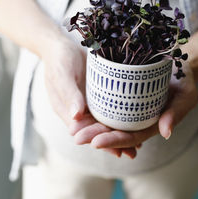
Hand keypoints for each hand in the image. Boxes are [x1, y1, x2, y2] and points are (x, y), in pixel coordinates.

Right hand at [41, 39, 137, 157]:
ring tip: (138, 145)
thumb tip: (76, 116)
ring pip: (106, 122)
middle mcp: (80, 112)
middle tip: (133, 153)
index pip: (85, 132)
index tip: (116, 151)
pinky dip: (121, 116)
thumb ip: (70, 94)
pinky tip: (137, 121)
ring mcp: (90, 103)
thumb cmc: (59, 60)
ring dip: (119, 133)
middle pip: (98, 130)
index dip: (100, 141)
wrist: (62, 45)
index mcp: (68, 112)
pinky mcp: (100, 93)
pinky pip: (111, 107)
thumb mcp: (62, 75)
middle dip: (114, 142)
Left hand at [73, 61, 197, 149]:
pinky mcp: (119, 90)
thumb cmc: (184, 79)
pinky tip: (77, 109)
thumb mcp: (186, 95)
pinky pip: (104, 100)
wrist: (175, 59)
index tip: (97, 142)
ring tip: (72, 127)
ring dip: (89, 125)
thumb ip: (177, 112)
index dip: (114, 141)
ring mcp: (126, 105)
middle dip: (95, 135)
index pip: (131, 136)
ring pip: (105, 118)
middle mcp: (135, 117)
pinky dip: (91, 107)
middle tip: (77, 137)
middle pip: (114, 130)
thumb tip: (165, 132)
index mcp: (150, 123)